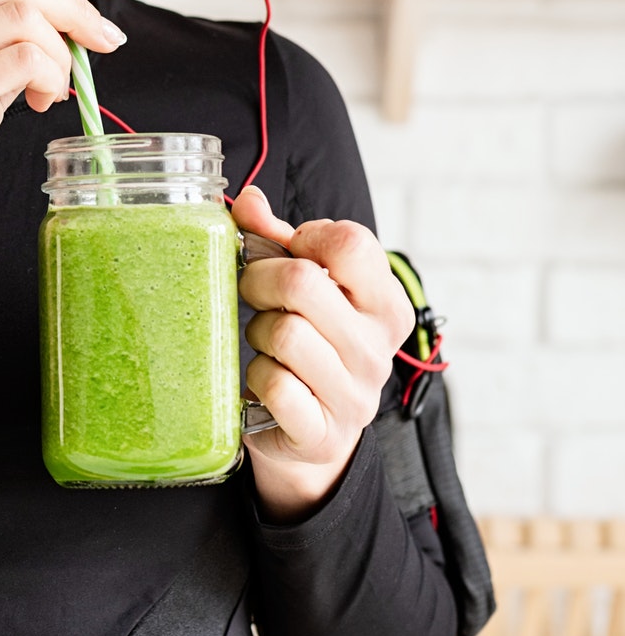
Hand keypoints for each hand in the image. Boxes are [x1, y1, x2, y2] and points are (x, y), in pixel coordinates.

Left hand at [232, 184, 413, 520]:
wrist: (312, 433)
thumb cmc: (308, 345)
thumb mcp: (304, 288)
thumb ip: (277, 240)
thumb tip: (249, 202)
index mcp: (386, 305)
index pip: (351, 243)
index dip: (305, 238)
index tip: (290, 252)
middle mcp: (378, 349)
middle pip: (302, 282)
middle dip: (259, 279)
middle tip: (253, 293)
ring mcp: (354, 395)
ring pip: (283, 333)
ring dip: (258, 333)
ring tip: (266, 343)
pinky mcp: (322, 433)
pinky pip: (274, 385)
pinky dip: (258, 378)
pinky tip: (267, 382)